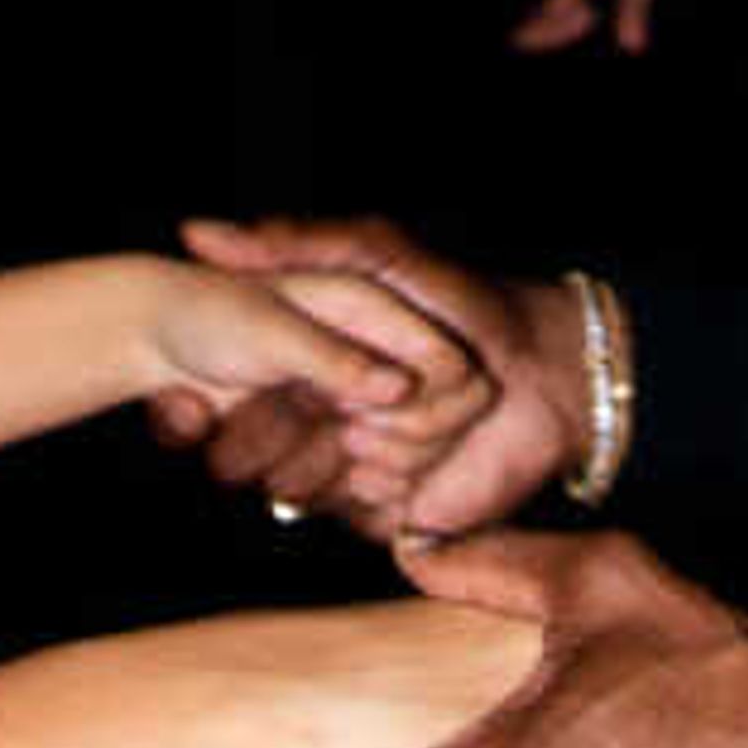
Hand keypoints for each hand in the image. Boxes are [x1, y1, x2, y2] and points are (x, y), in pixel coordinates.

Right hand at [136, 256, 490, 523]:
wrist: (551, 372)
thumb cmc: (466, 304)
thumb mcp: (379, 253)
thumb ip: (297, 240)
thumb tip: (198, 233)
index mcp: (295, 365)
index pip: (213, 399)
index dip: (198, 405)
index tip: (197, 397)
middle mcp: (309, 420)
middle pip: (239, 455)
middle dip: (261, 434)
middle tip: (316, 408)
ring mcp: (344, 469)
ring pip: (291, 487)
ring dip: (328, 458)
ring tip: (379, 425)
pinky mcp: (385, 512)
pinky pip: (351, 514)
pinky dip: (377, 484)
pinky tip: (410, 459)